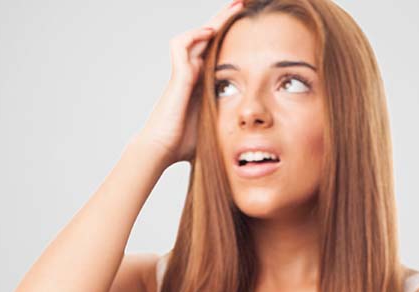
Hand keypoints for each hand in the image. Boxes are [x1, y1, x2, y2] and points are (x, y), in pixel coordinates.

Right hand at [136, 1, 244, 167]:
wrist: (163, 151)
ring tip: (232, 9)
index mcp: (202, 83)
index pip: (217, 52)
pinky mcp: (177, 78)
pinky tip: (209, 32)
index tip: (248, 26)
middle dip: (224, 20)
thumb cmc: (185, 145)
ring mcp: (183, 74)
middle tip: (242, 4)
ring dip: (213, 22)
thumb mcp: (217, 130)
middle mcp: (192, 75)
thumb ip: (231, 126)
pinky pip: (182, 47)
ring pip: (196, 37)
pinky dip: (194, 36)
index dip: (230, 37)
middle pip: (208, 39)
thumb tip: (254, 136)